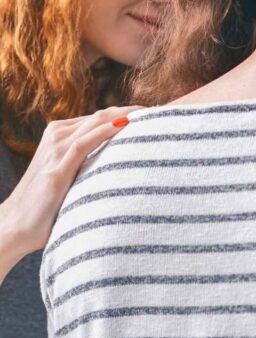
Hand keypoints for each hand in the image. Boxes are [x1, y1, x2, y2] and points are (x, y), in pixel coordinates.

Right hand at [0, 106, 139, 276]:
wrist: (14, 226)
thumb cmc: (45, 205)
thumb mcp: (71, 175)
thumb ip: (89, 162)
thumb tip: (123, 161)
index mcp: (60, 134)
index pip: (100, 117)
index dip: (127, 113)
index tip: (153, 114)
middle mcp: (57, 136)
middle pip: (102, 115)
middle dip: (132, 110)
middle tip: (160, 111)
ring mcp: (55, 150)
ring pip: (96, 122)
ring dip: (125, 116)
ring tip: (152, 114)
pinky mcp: (57, 167)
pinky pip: (85, 142)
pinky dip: (107, 131)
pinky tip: (127, 125)